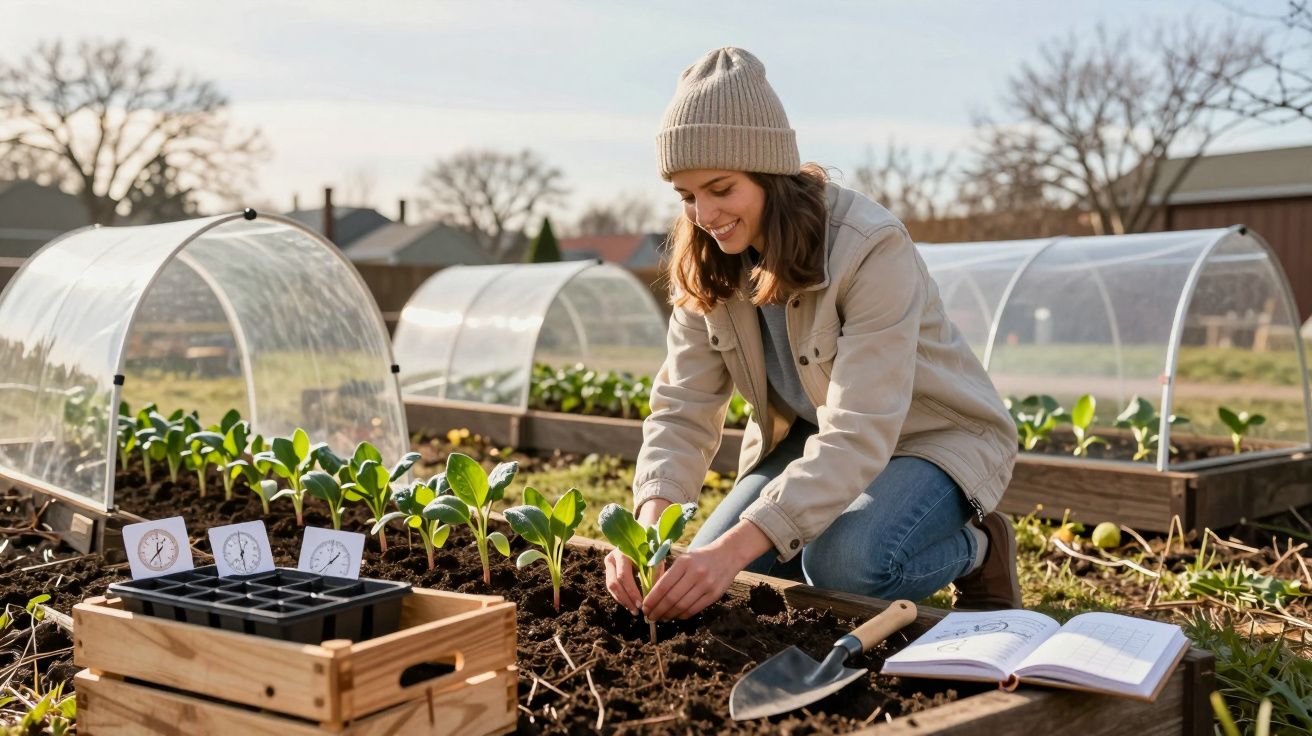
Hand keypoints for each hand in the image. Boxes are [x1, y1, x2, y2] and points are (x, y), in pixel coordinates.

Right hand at [604, 499, 671, 613]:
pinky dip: (620, 596)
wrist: (641, 534)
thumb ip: (654, 574)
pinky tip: (629, 604)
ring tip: (633, 611)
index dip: (632, 592)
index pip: (623, 576)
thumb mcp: (655, 558)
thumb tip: (654, 596)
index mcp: (623, 552)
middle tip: (636, 612)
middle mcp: (612, 557)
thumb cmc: (650, 547)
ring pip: (610, 586)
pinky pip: (611, 586)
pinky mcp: (608, 569)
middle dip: (626, 600)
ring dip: (622, 600)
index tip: (641, 605)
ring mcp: (608, 563)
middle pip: (613, 583)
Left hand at [641, 520, 772, 620]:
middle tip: (650, 617)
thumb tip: (653, 595)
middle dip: (658, 610)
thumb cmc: (701, 557)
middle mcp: (695, 573)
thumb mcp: (684, 558)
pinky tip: (676, 615)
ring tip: (661, 617)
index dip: (652, 599)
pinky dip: (683, 615)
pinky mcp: (715, 594)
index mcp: (684, 562)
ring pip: (682, 606)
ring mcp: (706, 585)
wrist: (728, 554)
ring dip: (669, 615)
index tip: (644, 607)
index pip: (663, 586)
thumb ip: (670, 574)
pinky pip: (695, 609)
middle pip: (671, 598)